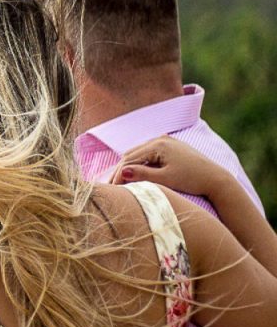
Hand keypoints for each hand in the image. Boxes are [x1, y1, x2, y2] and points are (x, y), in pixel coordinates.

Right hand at [110, 135, 230, 197]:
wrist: (217, 179)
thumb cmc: (193, 180)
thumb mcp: (166, 179)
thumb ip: (143, 174)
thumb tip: (122, 171)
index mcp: (158, 144)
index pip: (130, 158)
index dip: (118, 173)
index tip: (111, 188)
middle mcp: (160, 138)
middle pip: (131, 154)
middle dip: (120, 169)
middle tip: (110, 186)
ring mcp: (165, 141)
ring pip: (138, 154)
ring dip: (129, 167)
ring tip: (118, 182)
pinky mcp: (170, 147)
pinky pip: (148, 155)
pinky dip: (139, 164)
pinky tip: (134, 174)